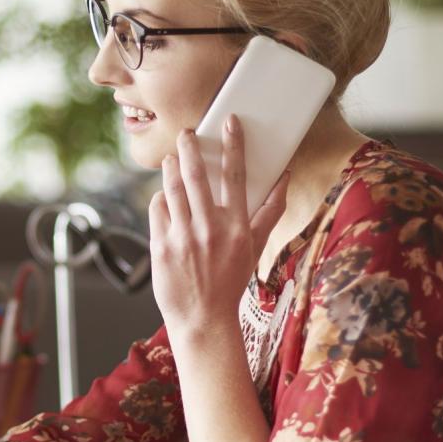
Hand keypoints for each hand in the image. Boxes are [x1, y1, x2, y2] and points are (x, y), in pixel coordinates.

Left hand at [148, 115, 288, 337]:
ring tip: (173, 159)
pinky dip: (160, 199)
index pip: (236, 175)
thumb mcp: (255, 247)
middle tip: (186, 133)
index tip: (229, 123)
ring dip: (171, 167)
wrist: (203, 319)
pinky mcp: (161, 246)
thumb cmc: (230, 281)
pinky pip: (157, 209)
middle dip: (190, 147)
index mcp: (237, 227)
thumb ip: (270, 212)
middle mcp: (210, 229)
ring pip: (172, 188)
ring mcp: (183, 237)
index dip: (233, 145)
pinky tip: (165, 197)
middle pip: (197, 175)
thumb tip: (285, 178)